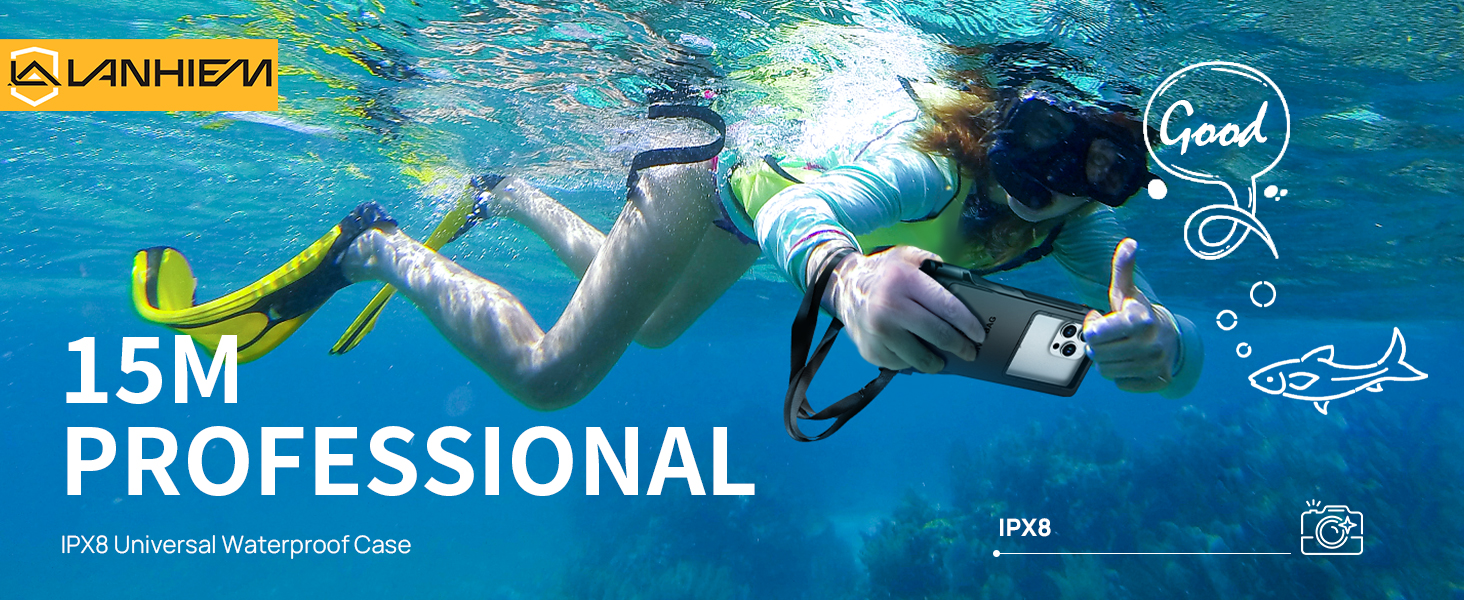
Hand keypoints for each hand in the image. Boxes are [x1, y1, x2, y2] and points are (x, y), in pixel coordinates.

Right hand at [826, 246, 986, 372]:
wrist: (843, 287)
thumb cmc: (883, 273)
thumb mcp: (907, 256)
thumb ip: (935, 265)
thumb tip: (964, 288)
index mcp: (903, 281)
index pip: (946, 307)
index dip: (968, 324)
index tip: (979, 335)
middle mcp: (889, 308)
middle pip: (938, 335)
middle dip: (960, 347)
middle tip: (970, 351)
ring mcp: (878, 333)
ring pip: (921, 358)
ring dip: (937, 362)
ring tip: (943, 359)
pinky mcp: (870, 351)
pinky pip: (901, 364)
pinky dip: (912, 362)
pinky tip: (914, 354)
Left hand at [1082, 238, 1179, 391]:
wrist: (1171, 337)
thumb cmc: (1139, 313)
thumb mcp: (1127, 291)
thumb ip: (1123, 268)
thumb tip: (1129, 243)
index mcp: (1139, 320)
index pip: (1093, 334)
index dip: (1092, 327)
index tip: (1100, 319)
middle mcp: (1150, 344)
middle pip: (1096, 354)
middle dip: (1097, 344)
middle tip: (1109, 335)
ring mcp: (1155, 364)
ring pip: (1105, 371)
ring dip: (1107, 359)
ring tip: (1118, 347)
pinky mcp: (1157, 381)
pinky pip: (1120, 384)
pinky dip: (1121, 374)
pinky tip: (1130, 360)